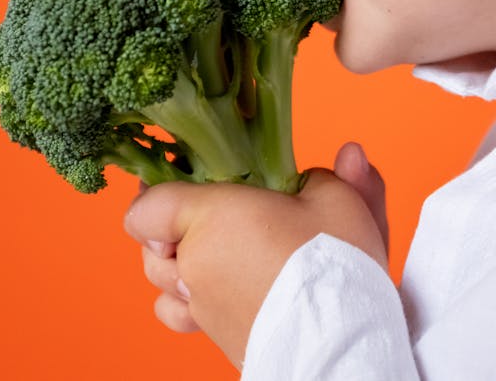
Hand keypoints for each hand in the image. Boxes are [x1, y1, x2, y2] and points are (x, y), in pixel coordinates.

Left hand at [123, 143, 388, 366]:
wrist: (341, 340)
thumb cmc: (334, 264)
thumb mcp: (342, 202)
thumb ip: (336, 175)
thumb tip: (349, 156)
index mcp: (210, 218)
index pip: (146, 209)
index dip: (154, 196)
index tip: (178, 185)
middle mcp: (192, 265)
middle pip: (151, 249)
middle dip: (170, 233)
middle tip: (204, 217)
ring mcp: (200, 307)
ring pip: (165, 286)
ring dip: (179, 268)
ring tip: (214, 253)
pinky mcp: (217, 338)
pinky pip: (185, 316)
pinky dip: (192, 303)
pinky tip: (220, 290)